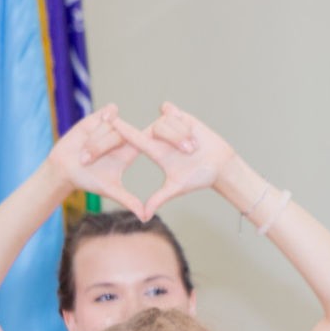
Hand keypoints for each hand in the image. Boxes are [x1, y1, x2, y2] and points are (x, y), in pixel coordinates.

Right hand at [44, 104, 145, 217]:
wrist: (64, 168)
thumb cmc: (88, 180)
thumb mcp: (110, 190)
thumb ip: (128, 200)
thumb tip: (145, 218)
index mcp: (129, 152)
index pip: (148, 140)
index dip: (156, 134)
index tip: (166, 135)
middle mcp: (122, 138)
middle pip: (125, 133)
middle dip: (103, 146)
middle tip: (86, 160)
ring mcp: (110, 127)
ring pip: (113, 126)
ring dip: (93, 142)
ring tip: (83, 155)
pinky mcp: (99, 118)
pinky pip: (107, 115)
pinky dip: (100, 123)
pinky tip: (95, 127)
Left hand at [116, 101, 236, 220]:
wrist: (220, 165)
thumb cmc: (199, 177)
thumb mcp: (177, 187)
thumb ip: (158, 198)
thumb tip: (144, 216)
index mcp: (154, 151)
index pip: (134, 139)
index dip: (123, 130)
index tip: (109, 121)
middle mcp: (158, 136)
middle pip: (155, 129)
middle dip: (174, 139)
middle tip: (190, 151)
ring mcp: (169, 125)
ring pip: (168, 123)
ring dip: (184, 137)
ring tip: (195, 148)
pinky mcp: (179, 116)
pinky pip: (174, 113)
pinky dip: (185, 125)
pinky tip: (192, 133)